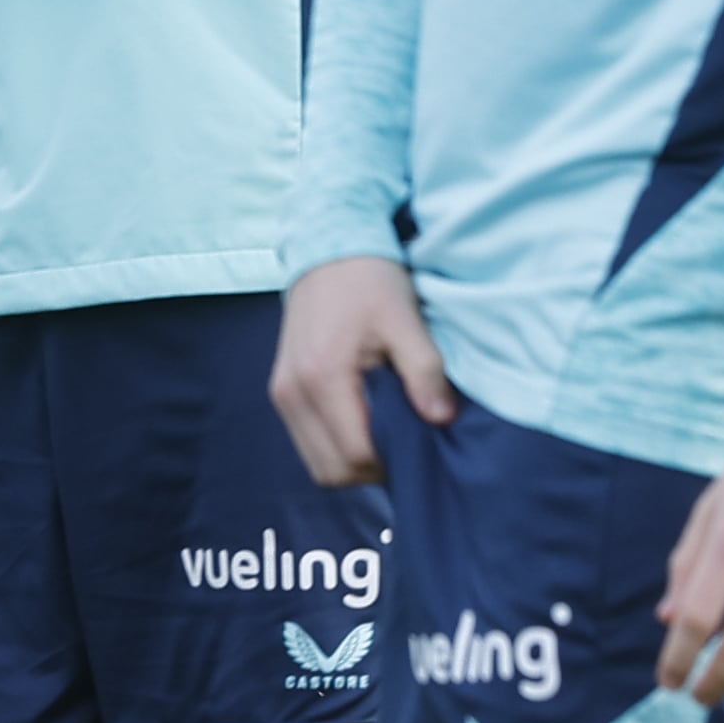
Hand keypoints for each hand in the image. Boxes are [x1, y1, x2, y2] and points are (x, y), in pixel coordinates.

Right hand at [268, 253, 456, 484]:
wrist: (327, 250)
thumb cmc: (369, 282)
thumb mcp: (405, 319)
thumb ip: (424, 371)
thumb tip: (440, 419)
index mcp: (321, 376)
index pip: (354, 454)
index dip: (392, 465)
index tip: (421, 450)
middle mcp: (292, 391)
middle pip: (331, 471)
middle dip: (372, 473)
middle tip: (407, 451)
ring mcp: (282, 393)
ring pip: (316, 464)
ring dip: (352, 463)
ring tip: (387, 439)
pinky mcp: (283, 390)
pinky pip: (308, 443)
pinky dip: (336, 448)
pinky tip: (365, 425)